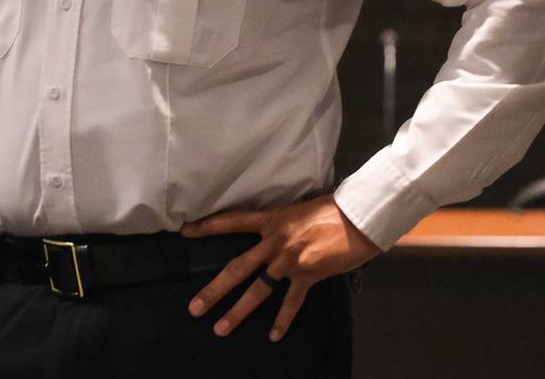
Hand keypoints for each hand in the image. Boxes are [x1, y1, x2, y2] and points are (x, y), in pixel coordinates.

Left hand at [182, 194, 378, 341]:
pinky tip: (274, 336)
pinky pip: (291, 302)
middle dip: (215, 290)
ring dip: (238, 311)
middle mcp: (274, 241)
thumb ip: (280, 221)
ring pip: (258, 290)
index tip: (185, 231)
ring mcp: (289, 260)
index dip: (208, 226)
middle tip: (195, 308)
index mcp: (271, 219)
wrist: (358, 218)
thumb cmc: (331, 208)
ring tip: (221, 328)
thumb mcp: (297, 208)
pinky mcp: (308, 275)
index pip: (232, 221)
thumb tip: (272, 227)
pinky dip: (283, 320)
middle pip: (237, 268)